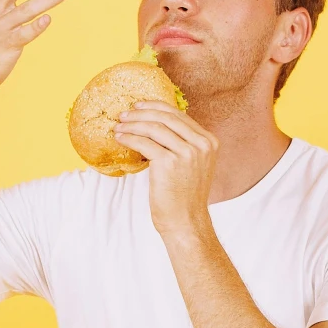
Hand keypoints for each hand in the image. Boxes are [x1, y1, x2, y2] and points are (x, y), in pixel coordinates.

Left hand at [113, 103, 218, 239]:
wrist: (186, 221)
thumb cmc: (185, 196)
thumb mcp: (194, 165)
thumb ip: (185, 144)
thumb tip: (158, 124)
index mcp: (209, 142)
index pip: (179, 115)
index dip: (156, 107)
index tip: (139, 106)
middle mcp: (201, 145)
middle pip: (166, 118)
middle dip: (141, 113)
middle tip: (124, 114)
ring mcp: (187, 153)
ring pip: (153, 128)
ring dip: (132, 125)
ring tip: (118, 127)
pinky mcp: (169, 163)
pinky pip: (144, 143)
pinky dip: (129, 139)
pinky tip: (120, 139)